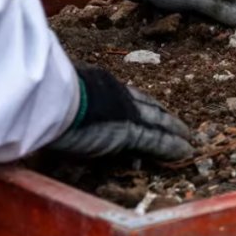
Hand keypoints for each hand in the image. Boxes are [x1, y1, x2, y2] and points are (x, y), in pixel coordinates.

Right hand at [48, 66, 194, 160]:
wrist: (50, 98)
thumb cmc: (46, 99)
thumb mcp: (62, 99)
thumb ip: (71, 107)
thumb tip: (64, 115)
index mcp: (102, 84)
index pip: (130, 97)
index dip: (144, 104)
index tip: (154, 110)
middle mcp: (120, 95)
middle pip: (150, 106)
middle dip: (165, 116)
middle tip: (179, 124)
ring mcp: (128, 111)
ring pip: (160, 121)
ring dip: (176, 130)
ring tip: (189, 137)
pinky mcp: (131, 130)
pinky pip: (158, 139)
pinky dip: (173, 146)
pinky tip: (186, 150)